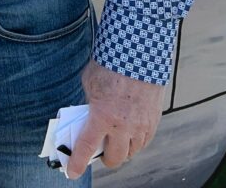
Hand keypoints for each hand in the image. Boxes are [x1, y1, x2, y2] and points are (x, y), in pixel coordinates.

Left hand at [66, 60, 164, 179]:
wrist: (138, 53)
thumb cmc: (111, 64)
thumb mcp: (90, 83)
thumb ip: (89, 103)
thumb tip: (88, 115)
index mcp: (102, 116)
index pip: (86, 147)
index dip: (78, 162)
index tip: (72, 172)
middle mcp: (123, 126)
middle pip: (114, 158)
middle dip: (105, 158)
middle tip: (100, 149)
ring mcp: (141, 125)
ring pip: (131, 152)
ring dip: (122, 149)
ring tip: (115, 137)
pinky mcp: (153, 121)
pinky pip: (144, 141)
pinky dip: (136, 140)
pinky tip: (130, 130)